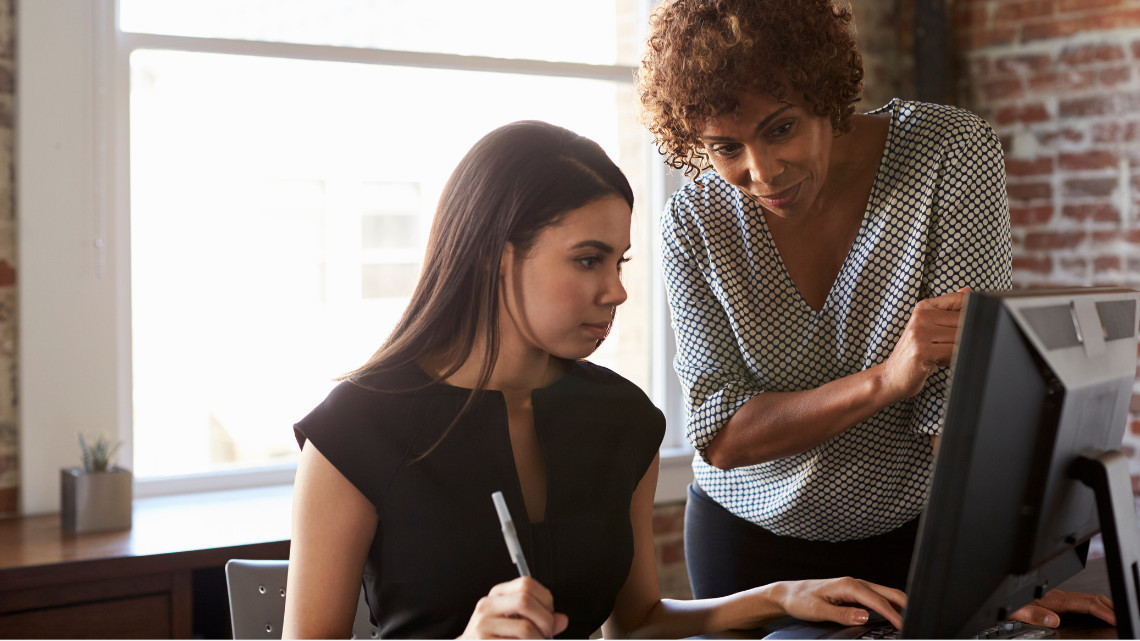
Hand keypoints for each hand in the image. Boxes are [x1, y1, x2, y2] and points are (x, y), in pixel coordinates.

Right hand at [458, 577, 568, 638]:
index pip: (526, 584)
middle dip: (545, 620)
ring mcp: (482, 625)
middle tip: (547, 633)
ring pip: (525, 628)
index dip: (545, 600)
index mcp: (497, 595)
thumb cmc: (494, 638)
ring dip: (539, 639)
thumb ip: (539, 620)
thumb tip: (562, 620)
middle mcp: (487, 606)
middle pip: (525, 600)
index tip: (550, 615)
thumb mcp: (515, 623)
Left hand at [773, 577, 906, 629]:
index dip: (893, 614)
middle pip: (889, 593)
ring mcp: (856, 587)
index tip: (904, 626)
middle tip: (918, 621)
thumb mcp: (818, 610)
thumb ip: (842, 614)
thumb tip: (865, 617)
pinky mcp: (854, 593)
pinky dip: (890, 605)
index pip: (878, 601)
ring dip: (900, 605)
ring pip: (886, 594)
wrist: (788, 594)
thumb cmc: (800, 600)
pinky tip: (895, 615)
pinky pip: (878, 598)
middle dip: (906, 606)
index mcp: (848, 585)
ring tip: (911, 619)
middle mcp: (855, 583)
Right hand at [880, 288, 970, 399]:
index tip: (966, 327)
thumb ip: (949, 310)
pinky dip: (953, 359)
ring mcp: (920, 333)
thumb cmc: (915, 353)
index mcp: (924, 307)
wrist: (893, 376)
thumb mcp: (930, 328)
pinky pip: (954, 351)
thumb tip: (968, 291)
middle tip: (949, 347)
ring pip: (961, 336)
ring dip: (958, 349)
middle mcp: (921, 316)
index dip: (972, 314)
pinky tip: (939, 362)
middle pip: (964, 320)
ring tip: (943, 355)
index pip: (960, 300)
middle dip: (965, 336)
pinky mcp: (922, 350)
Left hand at [1009, 589, 1115, 627]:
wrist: (1001, 598)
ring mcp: (1059, 599)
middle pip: (1092, 598)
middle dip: (1111, 607)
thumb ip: (1035, 616)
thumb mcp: (1018, 612)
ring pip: (1088, 600)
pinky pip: (1081, 604)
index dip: (1104, 611)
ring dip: (1104, 607)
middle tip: (1123, 617)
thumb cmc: (1009, 605)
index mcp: (1054, 600)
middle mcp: (1059, 597)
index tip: (1116, 619)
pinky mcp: (1056, 602)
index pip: (1087, 604)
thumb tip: (1054, 620)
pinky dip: (1095, 608)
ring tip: (1116, 616)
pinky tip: (1097, 615)